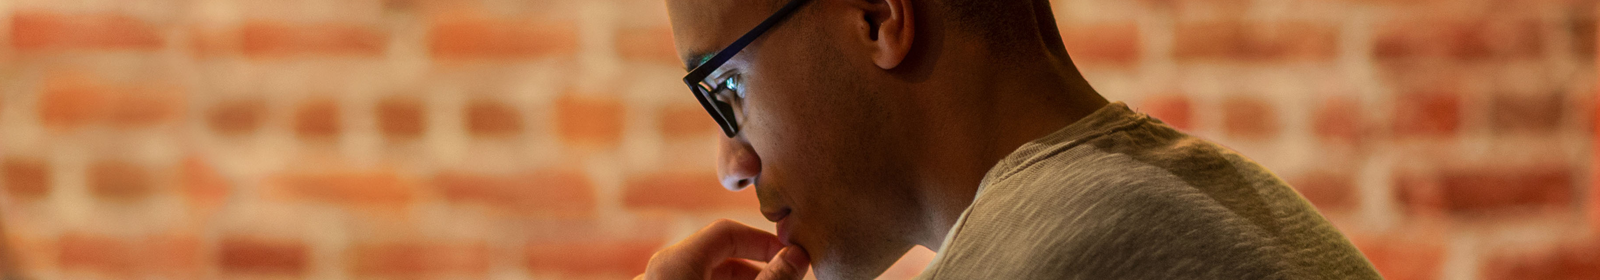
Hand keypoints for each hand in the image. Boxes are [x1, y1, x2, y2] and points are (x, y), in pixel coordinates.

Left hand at [636, 219, 810, 279]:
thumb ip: (772, 279)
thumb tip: (799, 255)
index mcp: (675, 261)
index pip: (726, 231)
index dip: (763, 239)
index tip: (790, 255)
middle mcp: (658, 273)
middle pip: (716, 256)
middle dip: (756, 266)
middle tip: (785, 278)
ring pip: (706, 276)